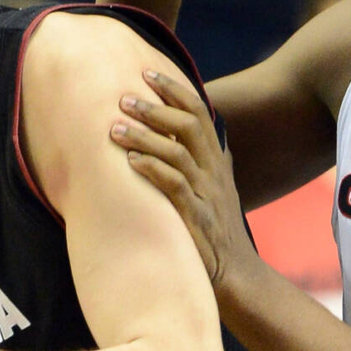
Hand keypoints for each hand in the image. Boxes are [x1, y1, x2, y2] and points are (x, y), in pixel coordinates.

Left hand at [111, 68, 255, 292]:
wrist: (235, 277)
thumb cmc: (218, 235)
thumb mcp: (218, 193)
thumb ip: (212, 164)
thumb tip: (211, 139)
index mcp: (216, 162)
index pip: (198, 113)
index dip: (174, 90)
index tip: (146, 73)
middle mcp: (214, 173)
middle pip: (189, 125)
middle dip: (155, 107)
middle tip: (123, 99)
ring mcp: (207, 195)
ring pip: (179, 152)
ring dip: (145, 137)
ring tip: (115, 129)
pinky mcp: (197, 218)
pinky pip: (176, 186)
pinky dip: (153, 170)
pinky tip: (131, 162)